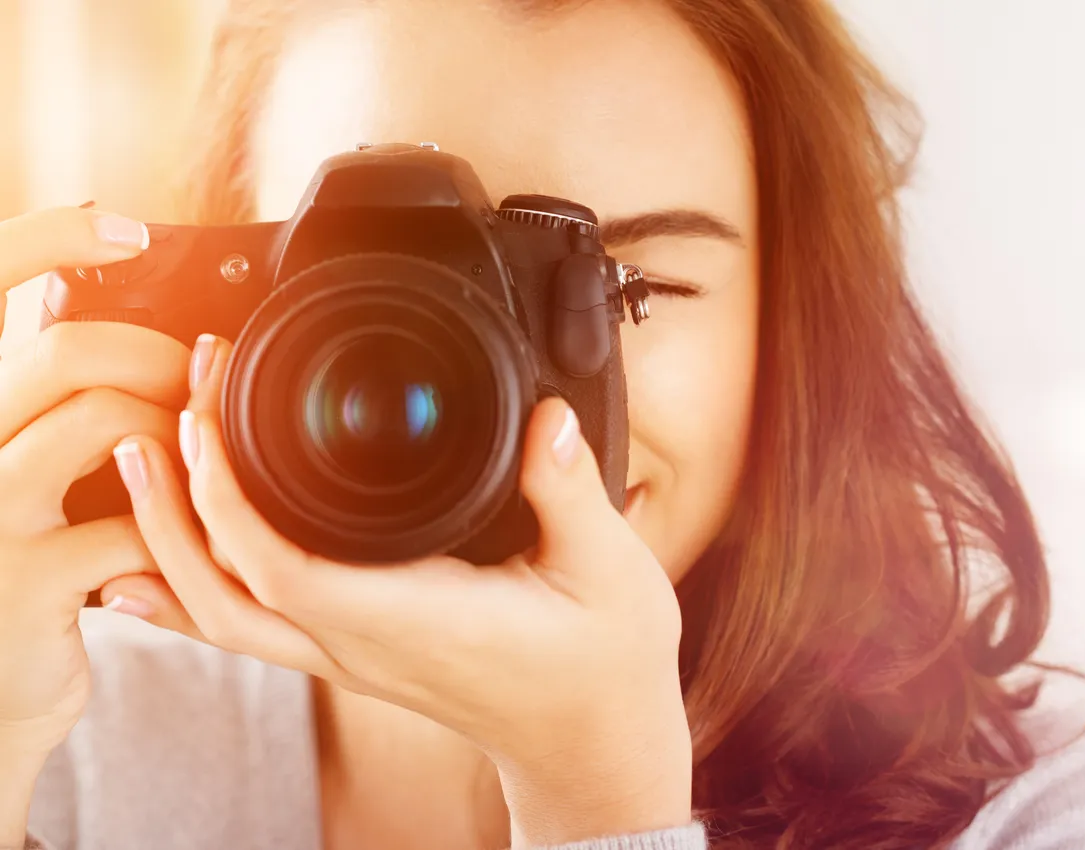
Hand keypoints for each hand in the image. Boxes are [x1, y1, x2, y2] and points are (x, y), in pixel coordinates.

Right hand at [0, 208, 189, 843]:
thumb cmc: (8, 563)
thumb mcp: (1, 468)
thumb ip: (28, 390)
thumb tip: (65, 289)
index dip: (47, 241)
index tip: (125, 228)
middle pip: (65, 351)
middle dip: (156, 356)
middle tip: (199, 380)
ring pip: (109, 425)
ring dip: (181, 435)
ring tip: (199, 457)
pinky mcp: (24, 585)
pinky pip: (135, 524)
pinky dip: (180, 525)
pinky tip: (182, 537)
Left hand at [104, 335, 693, 846]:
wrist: (592, 746)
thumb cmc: (602, 666)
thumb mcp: (611, 571)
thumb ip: (571, 489)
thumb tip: (547, 416)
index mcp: (415, 621)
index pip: (283, 568)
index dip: (227, 497)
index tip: (208, 416)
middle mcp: (365, 645)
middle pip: (223, 596)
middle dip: (173, 510)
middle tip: (152, 423)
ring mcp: (353, 657)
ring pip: (224, 616)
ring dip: (172, 544)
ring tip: (140, 466)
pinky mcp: (357, 654)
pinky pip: (252, 625)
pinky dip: (195, 587)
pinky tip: (160, 561)